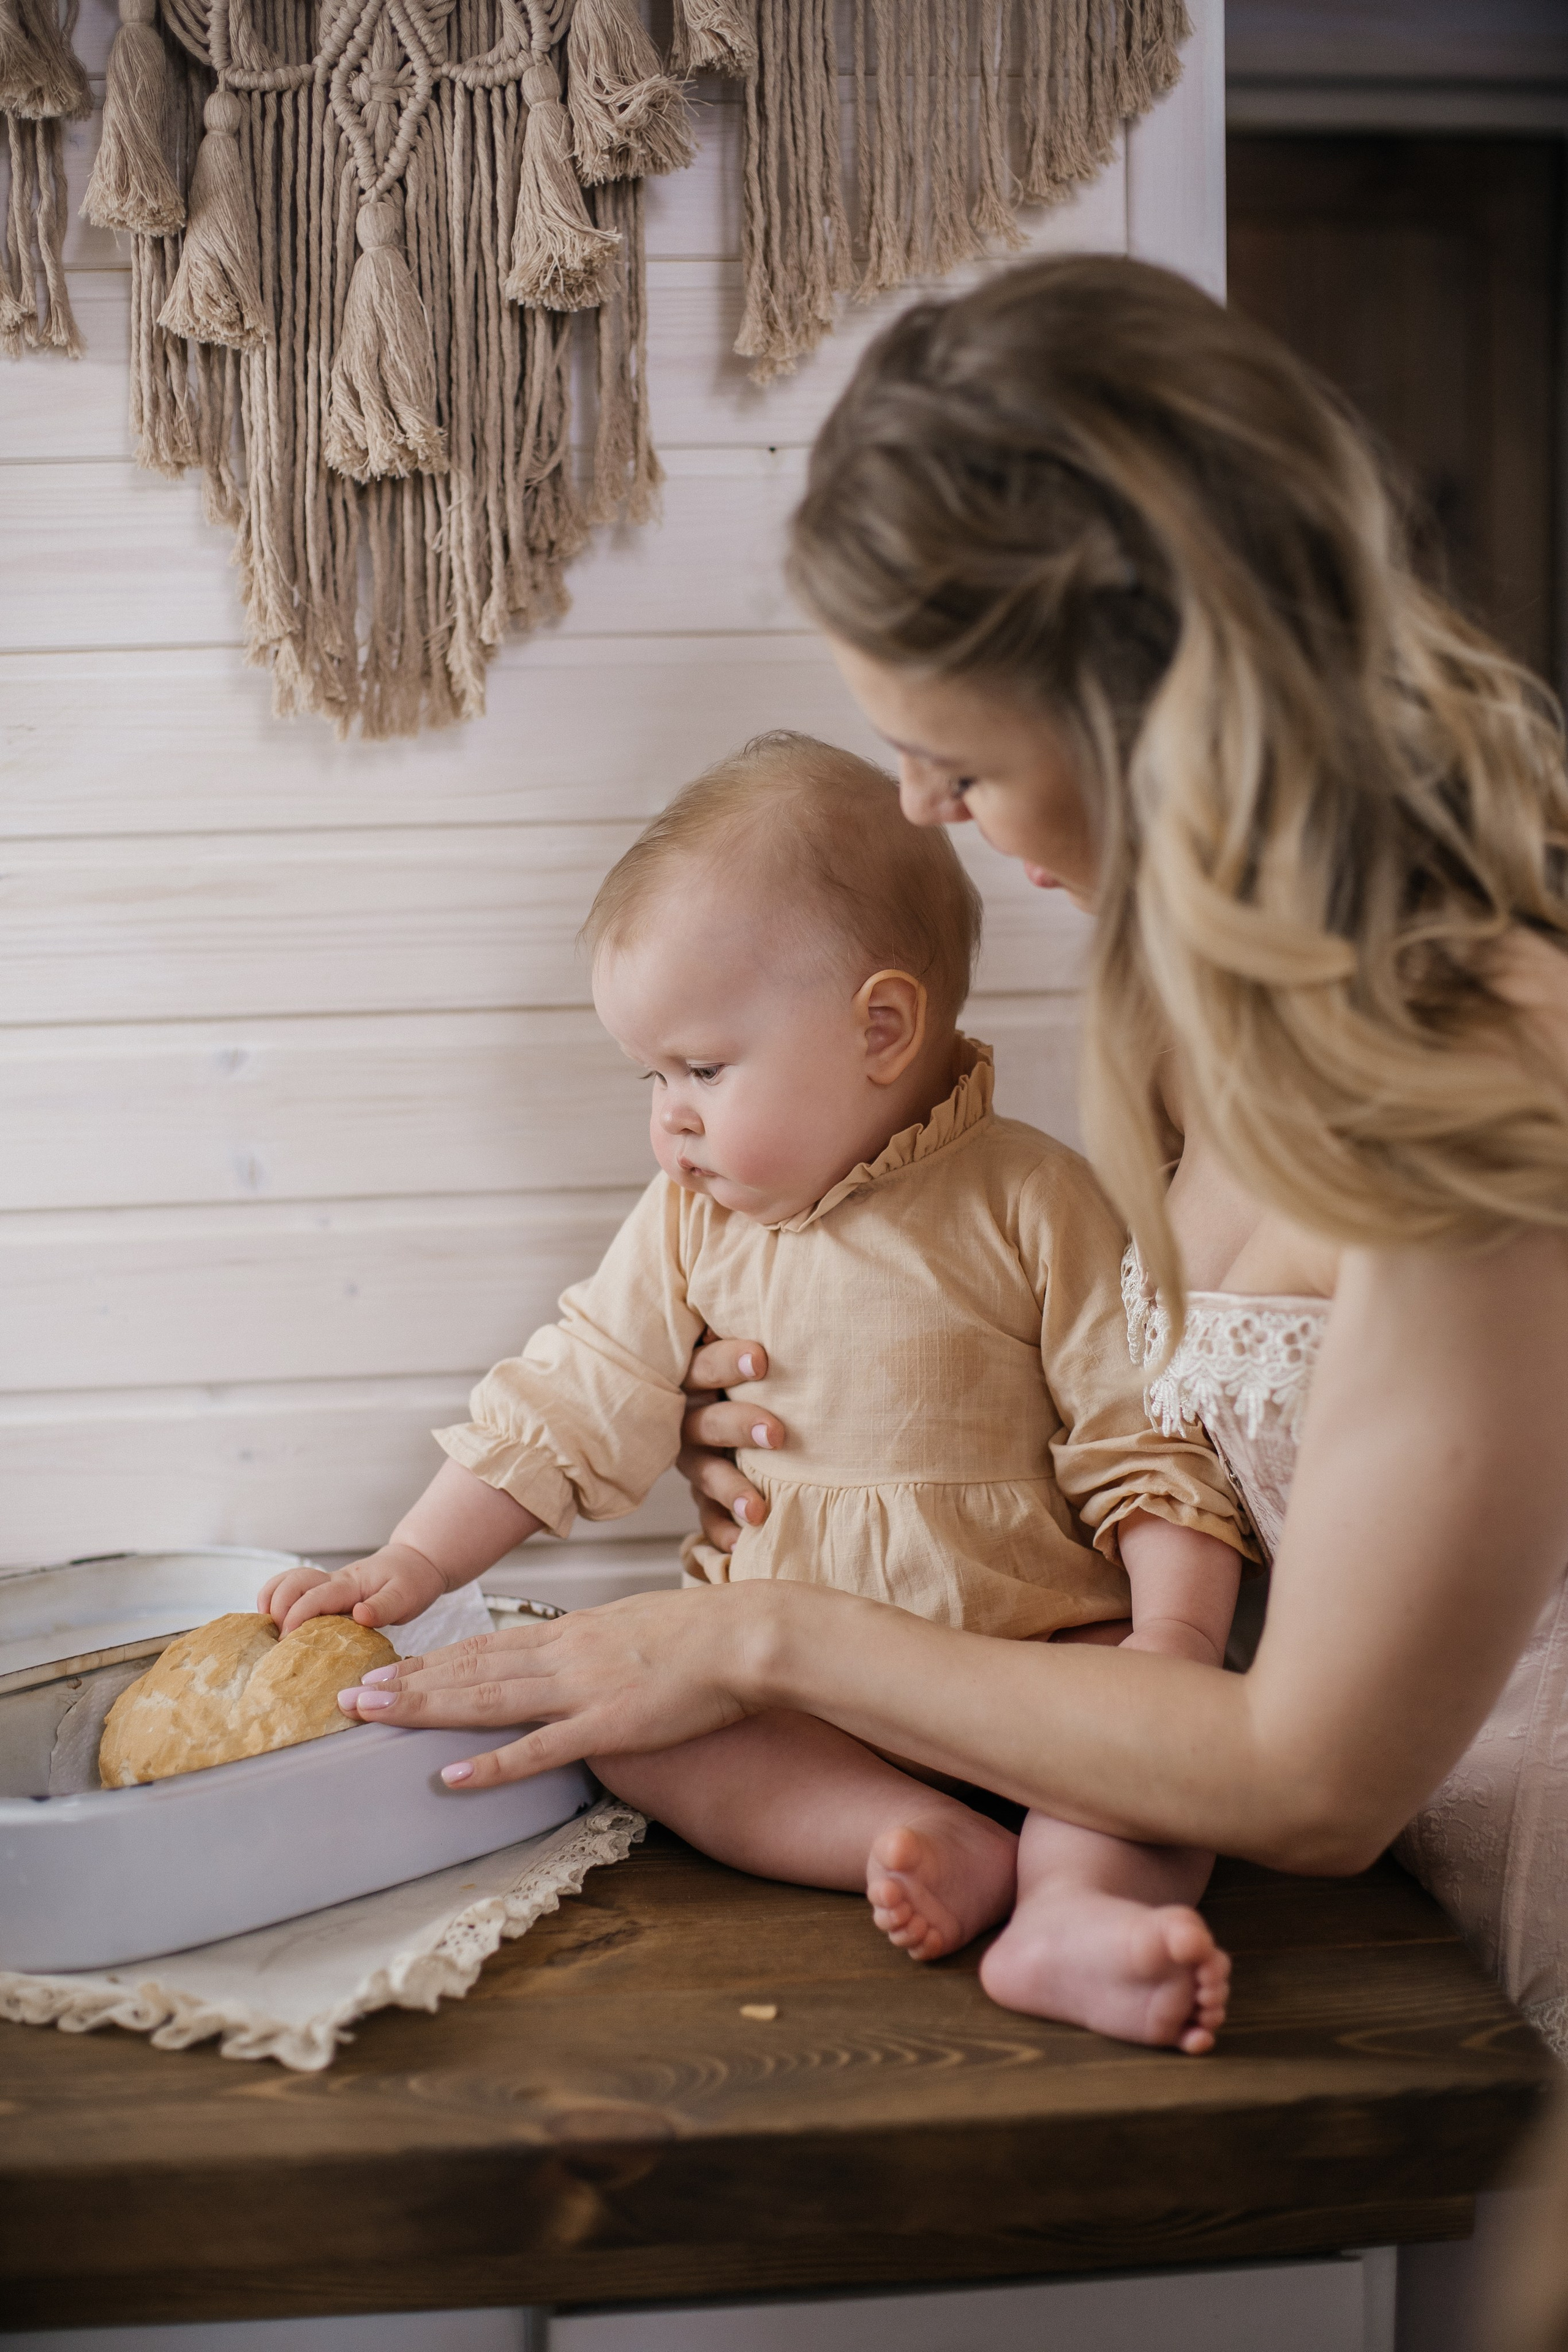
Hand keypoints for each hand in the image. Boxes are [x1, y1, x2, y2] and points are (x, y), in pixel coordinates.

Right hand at [258, 1542, 451, 1634]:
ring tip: (266, 1628)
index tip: (287, 1641)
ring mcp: (328, 1584)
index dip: (296, 1617)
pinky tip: (274, 1622)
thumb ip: (383, 1607)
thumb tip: (358, 1615)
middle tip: (277, 1639)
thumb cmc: (412, 1581)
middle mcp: (333, 1581)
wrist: (416, 1563)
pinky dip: (278, 1600)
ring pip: (288, 1581)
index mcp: (350, 1585)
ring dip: (271, 1599)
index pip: (314, 1597)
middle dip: (276, 1607)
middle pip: (292, 1583)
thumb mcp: (406, 1598)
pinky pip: (295, 1589)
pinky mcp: (326, 1591)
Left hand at [337, 1583, 775, 1787]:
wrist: (746, 1635)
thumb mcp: (633, 1626)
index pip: (484, 1646)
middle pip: (469, 1669)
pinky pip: (538, 1749)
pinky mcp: (607, 1724)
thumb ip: (593, 1644)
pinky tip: (449, 1775)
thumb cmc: (701, 1634)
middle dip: (406, 1683)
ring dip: (424, 1708)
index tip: (384, 1668)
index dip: (430, 1660)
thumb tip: (566, 1655)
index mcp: (571, 1632)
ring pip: (487, 1698)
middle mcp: (563, 1654)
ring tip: (373, 1716)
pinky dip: (490, 1764)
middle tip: (349, 1695)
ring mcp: (581, 1688)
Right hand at [678, 1334, 784, 1552]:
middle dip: (737, 1425)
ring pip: (702, 1470)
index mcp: (698, 1370)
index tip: (762, 1359)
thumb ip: (764, 1336)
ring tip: (759, 1509)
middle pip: (704, 1418)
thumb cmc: (763, 1367)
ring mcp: (694, 1454)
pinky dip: (720, 1530)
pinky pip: (703, 1515)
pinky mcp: (701, 1490)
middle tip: (776, 1434)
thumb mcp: (755, 1347)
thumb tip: (822, 1275)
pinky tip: (741, 1544)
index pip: (705, 1361)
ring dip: (729, 1487)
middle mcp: (689, 1412)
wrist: (738, 1402)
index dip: (727, 1361)